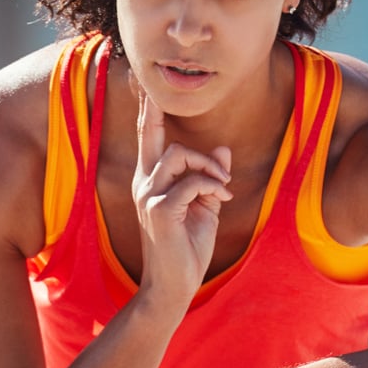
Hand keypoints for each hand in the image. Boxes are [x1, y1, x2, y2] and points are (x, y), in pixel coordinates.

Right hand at [129, 77, 231, 311]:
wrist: (174, 285)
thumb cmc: (187, 248)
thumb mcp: (205, 207)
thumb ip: (211, 178)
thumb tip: (223, 150)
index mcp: (151, 180)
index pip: (146, 136)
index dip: (145, 109)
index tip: (144, 81)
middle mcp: (144, 183)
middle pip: (152, 133)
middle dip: (158, 111)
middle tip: (169, 103)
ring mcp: (148, 195)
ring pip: (178, 154)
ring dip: (208, 166)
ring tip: (223, 186)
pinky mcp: (159, 209)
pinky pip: (192, 182)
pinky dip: (212, 187)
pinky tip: (222, 200)